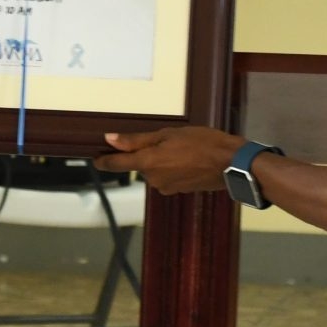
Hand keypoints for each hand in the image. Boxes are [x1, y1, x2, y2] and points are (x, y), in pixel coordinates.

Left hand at [94, 126, 243, 194]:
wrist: (231, 164)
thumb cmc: (202, 143)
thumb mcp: (168, 134)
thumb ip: (137, 140)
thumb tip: (109, 140)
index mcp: (148, 162)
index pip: (117, 164)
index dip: (105, 161)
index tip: (96, 158)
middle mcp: (153, 179)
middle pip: (141, 165)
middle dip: (149, 154)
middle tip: (168, 140)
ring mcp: (166, 187)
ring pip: (155, 171)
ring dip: (163, 161)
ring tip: (184, 149)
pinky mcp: (178, 191)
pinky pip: (168, 177)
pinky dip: (174, 169)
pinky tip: (189, 160)